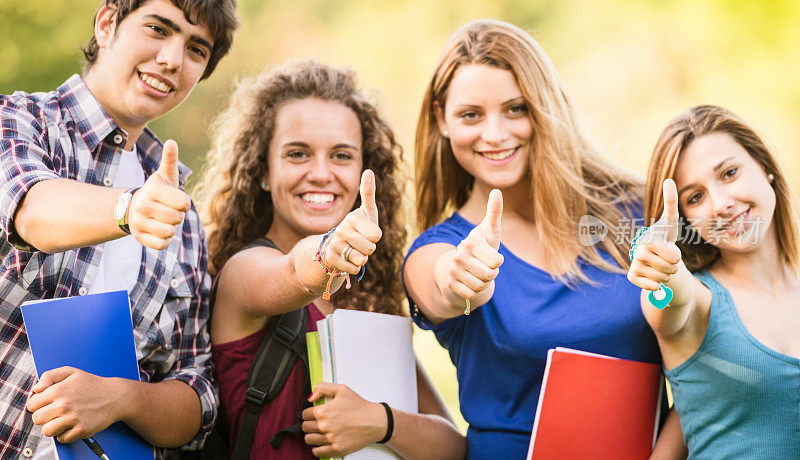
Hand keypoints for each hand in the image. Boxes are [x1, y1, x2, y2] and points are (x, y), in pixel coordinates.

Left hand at [26, 367, 119, 442]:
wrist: (115, 396)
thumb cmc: (93, 385)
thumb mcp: (71, 372)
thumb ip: (49, 376)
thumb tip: (36, 389)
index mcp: (58, 390)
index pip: (32, 405)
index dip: (39, 404)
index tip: (48, 404)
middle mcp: (64, 405)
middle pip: (37, 419)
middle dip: (45, 416)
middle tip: (56, 412)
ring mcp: (72, 418)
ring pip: (47, 431)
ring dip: (53, 427)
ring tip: (63, 420)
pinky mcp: (81, 430)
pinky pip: (62, 439)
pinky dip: (66, 434)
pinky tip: (73, 424)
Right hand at [127, 139, 190, 249]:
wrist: (134, 208)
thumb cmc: (158, 191)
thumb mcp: (165, 175)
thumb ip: (170, 160)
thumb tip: (172, 142)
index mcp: (152, 190)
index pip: (184, 203)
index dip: (185, 203)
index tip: (177, 200)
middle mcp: (142, 206)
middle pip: (177, 219)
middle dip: (178, 216)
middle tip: (168, 210)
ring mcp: (138, 223)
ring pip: (169, 232)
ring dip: (171, 228)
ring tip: (163, 220)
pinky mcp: (139, 238)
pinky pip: (162, 244)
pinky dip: (164, 240)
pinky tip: (158, 230)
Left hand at [302, 383, 386, 456]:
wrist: (374, 421)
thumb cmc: (360, 406)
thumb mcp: (341, 389)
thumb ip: (323, 388)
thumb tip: (311, 397)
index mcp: (323, 412)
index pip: (304, 415)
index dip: (308, 413)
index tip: (313, 414)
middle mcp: (324, 426)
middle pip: (305, 427)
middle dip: (309, 424)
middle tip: (317, 422)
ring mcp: (330, 439)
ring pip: (309, 439)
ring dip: (312, 435)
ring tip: (319, 432)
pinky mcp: (336, 449)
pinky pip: (317, 452)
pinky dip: (317, 448)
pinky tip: (322, 442)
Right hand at [323, 170, 381, 275]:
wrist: (333, 246)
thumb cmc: (357, 228)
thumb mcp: (366, 212)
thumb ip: (368, 193)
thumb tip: (368, 170)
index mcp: (353, 217)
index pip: (376, 235)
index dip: (375, 236)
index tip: (366, 231)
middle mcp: (342, 229)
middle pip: (371, 249)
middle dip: (369, 249)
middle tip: (359, 242)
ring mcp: (335, 244)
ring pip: (362, 260)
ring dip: (361, 259)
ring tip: (353, 250)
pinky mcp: (331, 259)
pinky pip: (354, 269)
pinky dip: (354, 268)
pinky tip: (346, 259)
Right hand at [442, 189, 503, 305]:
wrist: (460, 266)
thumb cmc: (482, 246)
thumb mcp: (490, 230)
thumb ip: (494, 211)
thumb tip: (497, 190)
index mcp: (471, 242)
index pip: (496, 261)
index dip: (497, 262)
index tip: (490, 256)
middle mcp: (459, 255)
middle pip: (490, 275)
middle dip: (491, 273)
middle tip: (484, 266)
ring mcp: (453, 270)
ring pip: (481, 286)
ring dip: (483, 283)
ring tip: (477, 273)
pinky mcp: (450, 284)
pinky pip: (471, 295)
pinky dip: (474, 292)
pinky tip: (469, 282)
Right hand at [628, 179, 682, 291]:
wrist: (654, 253)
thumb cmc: (664, 235)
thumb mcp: (670, 220)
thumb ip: (671, 201)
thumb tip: (668, 179)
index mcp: (648, 240)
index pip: (672, 257)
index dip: (675, 256)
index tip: (671, 250)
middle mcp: (637, 252)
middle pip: (668, 269)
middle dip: (672, 267)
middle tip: (666, 259)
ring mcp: (633, 264)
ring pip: (661, 279)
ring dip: (666, 275)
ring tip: (661, 266)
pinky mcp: (632, 276)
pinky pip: (651, 287)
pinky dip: (656, 285)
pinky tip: (653, 276)